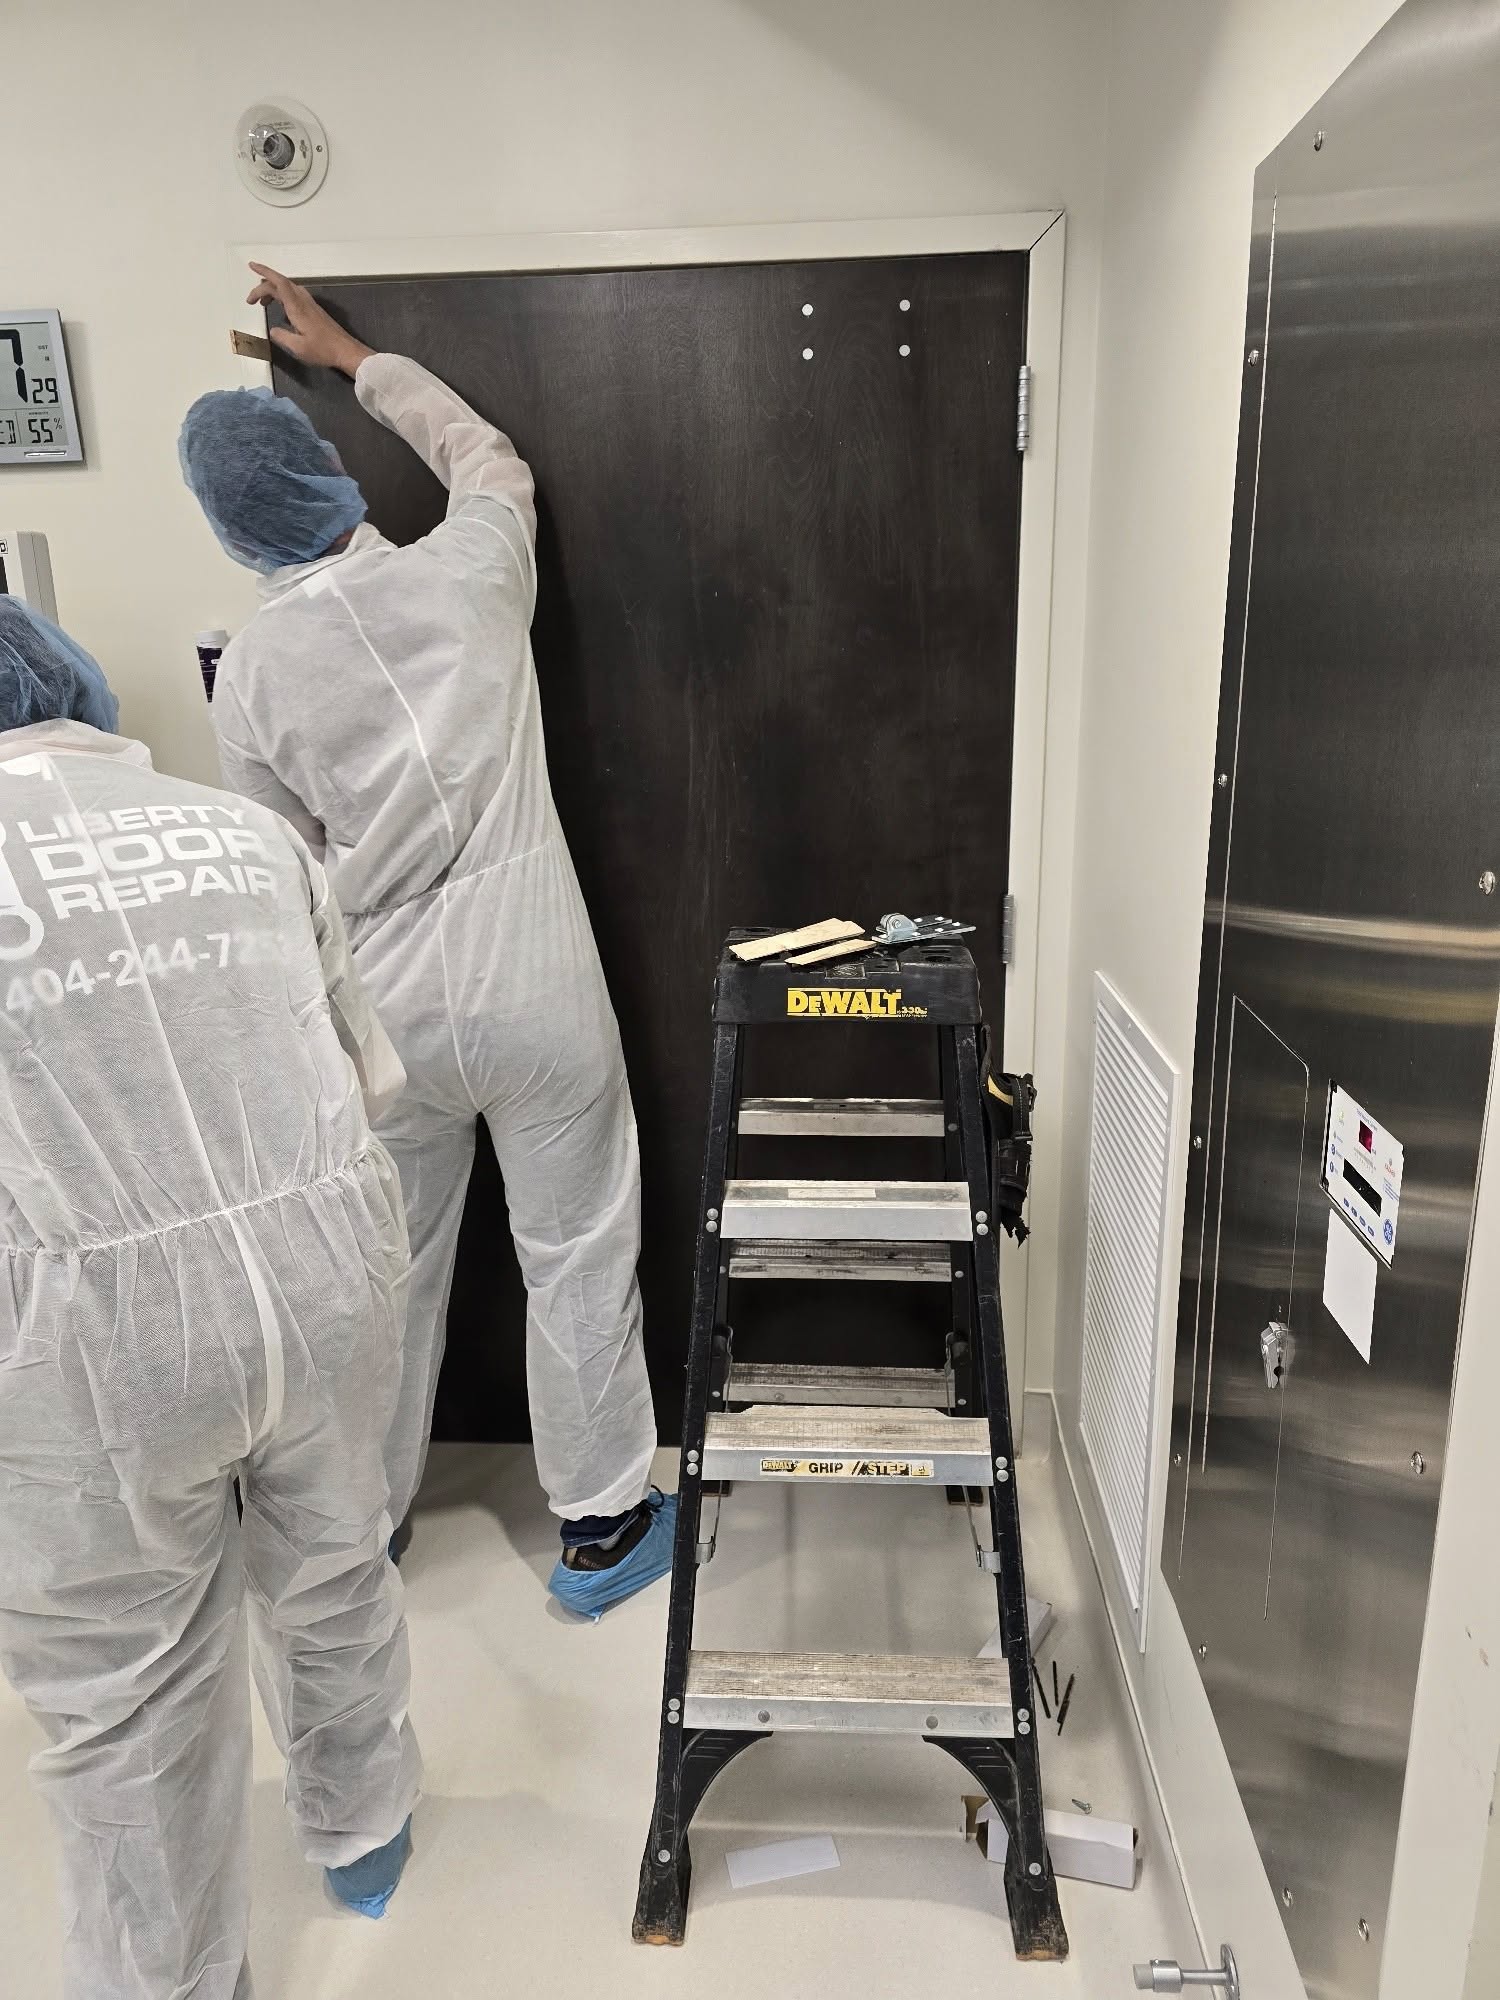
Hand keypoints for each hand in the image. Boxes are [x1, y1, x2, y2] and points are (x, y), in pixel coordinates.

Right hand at [247, 264, 373, 376]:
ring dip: (272, 291)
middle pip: (280, 284)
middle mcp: (303, 301)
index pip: (279, 283)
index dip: (265, 271)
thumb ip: (282, 337)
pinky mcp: (313, 310)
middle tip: (251, 301)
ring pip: (287, 288)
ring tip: (262, 304)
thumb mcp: (298, 347)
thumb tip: (272, 330)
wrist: (346, 350)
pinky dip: (281, 296)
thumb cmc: (323, 350)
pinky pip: (293, 295)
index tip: (251, 266)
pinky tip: (279, 308)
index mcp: (297, 307)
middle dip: (262, 287)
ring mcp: (310, 304)